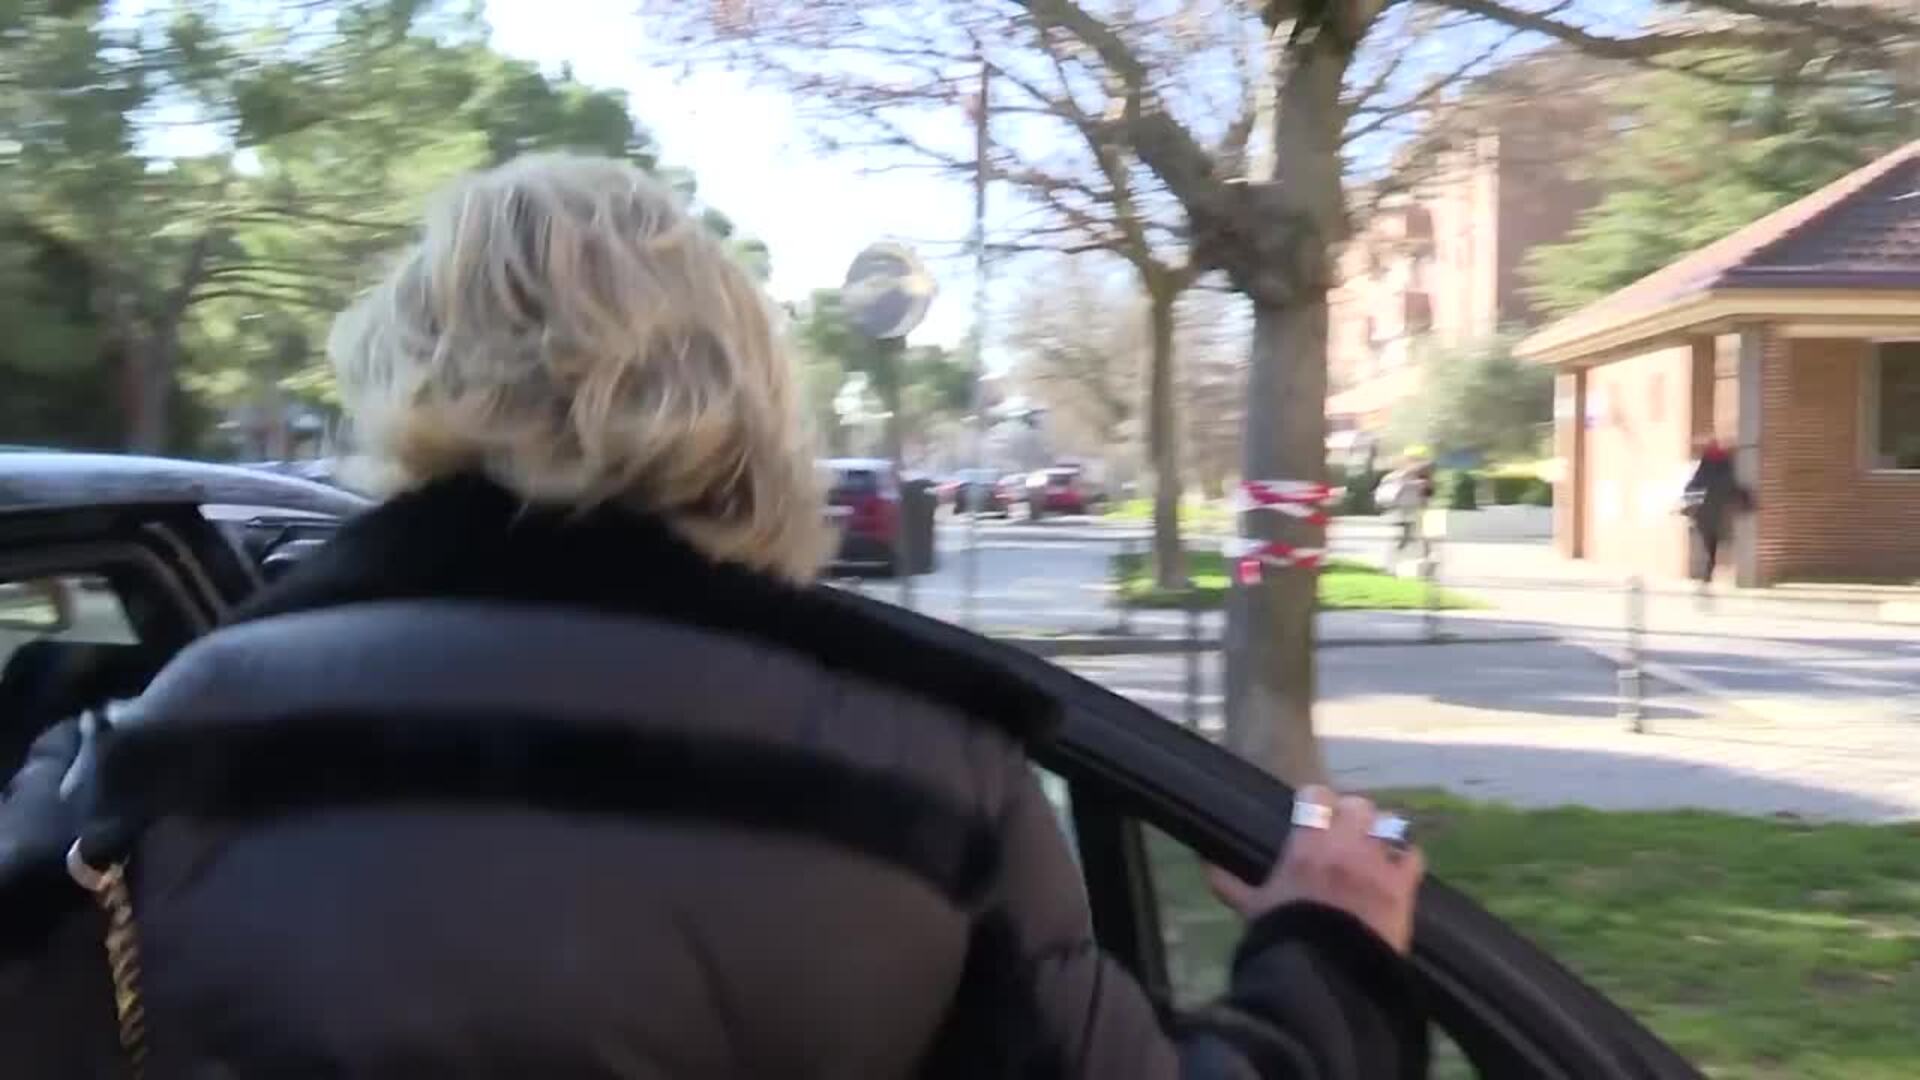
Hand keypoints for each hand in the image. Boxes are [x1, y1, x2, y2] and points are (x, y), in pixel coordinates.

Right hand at [1208, 785, 1423, 953]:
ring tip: (1375, 848)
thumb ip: (1229, 884)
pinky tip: (1398, 869)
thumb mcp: (1252, 909)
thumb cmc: (1285, 938)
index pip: (1315, 796)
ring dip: (1381, 833)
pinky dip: (1406, 858)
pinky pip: (1413, 855)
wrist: (1328, 976)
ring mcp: (1377, 863)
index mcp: (1306, 845)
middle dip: (1352, 816)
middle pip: (1357, 805)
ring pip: (1388, 823)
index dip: (1316, 802)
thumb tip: (1204, 864)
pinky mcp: (1403, 886)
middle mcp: (1344, 845)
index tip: (1313, 814)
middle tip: (1346, 834)